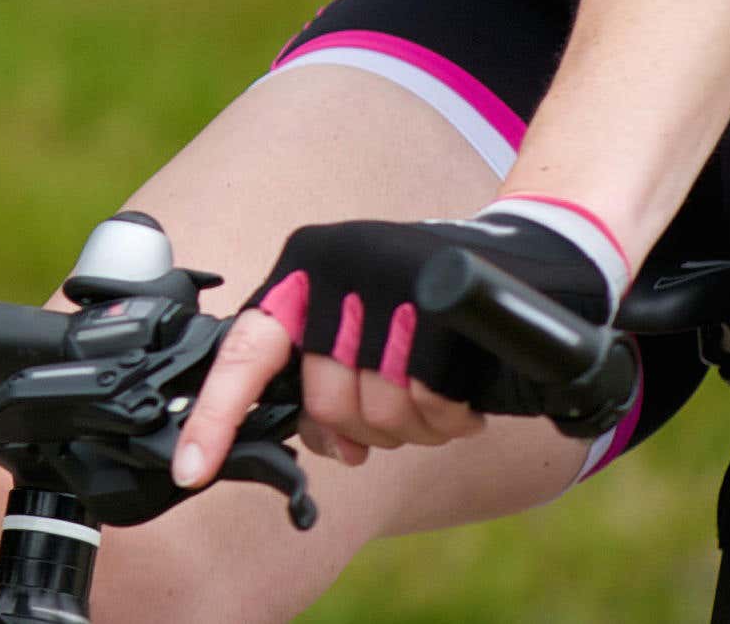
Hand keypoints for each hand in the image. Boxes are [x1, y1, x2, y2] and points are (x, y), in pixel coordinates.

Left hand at [171, 204, 622, 486]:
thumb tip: (321, 442)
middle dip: (366, 428)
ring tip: (438, 394)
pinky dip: (450, 416)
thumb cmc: (439, 307)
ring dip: (414, 425)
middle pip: (324, 400)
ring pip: (377, 409)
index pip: (246, 349)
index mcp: (306, 265)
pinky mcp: (441, 298)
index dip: (215, 415)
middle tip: (402, 409)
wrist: (540, 260)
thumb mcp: (367, 324)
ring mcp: (388, 275)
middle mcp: (338, 261)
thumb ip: (325, 372)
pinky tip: (464, 395)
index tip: (189, 469)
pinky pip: (429, 400)